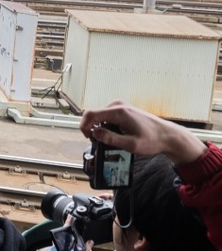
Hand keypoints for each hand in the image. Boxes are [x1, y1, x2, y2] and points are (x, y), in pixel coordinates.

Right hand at [79, 101, 205, 164]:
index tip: (86, 137)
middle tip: (99, 142)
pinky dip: (106, 126)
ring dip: (100, 128)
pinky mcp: (123, 110)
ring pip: (100, 116)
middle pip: (94, 115)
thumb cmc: (153, 140)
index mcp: (119, 112)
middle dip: (93, 129)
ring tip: (111, 139)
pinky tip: (116, 134)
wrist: (167, 135)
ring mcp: (120, 106)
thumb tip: (94, 133)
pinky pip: (107, 117)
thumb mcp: (131, 145)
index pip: (91, 114)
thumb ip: (110, 139)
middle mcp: (118, 105)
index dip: (84, 126)